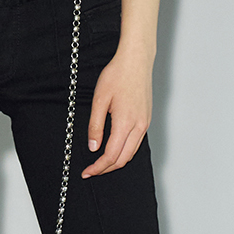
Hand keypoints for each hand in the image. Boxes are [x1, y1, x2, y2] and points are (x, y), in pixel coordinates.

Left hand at [80, 47, 151, 176]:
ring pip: (131, 153)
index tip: (87, 172)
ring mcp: (145, 123)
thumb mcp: (99, 100)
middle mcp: (138, 126)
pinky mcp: (146, 119)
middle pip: (122, 159)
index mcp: (125, 123)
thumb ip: (95, 126)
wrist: (136, 61)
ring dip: (116, 162)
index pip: (111, 155)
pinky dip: (125, 152)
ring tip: (101, 163)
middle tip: (91, 171)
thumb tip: (93, 147)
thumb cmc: (117, 75)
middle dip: (106, 169)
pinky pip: (137, 143)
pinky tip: (115, 149)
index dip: (98, 167)